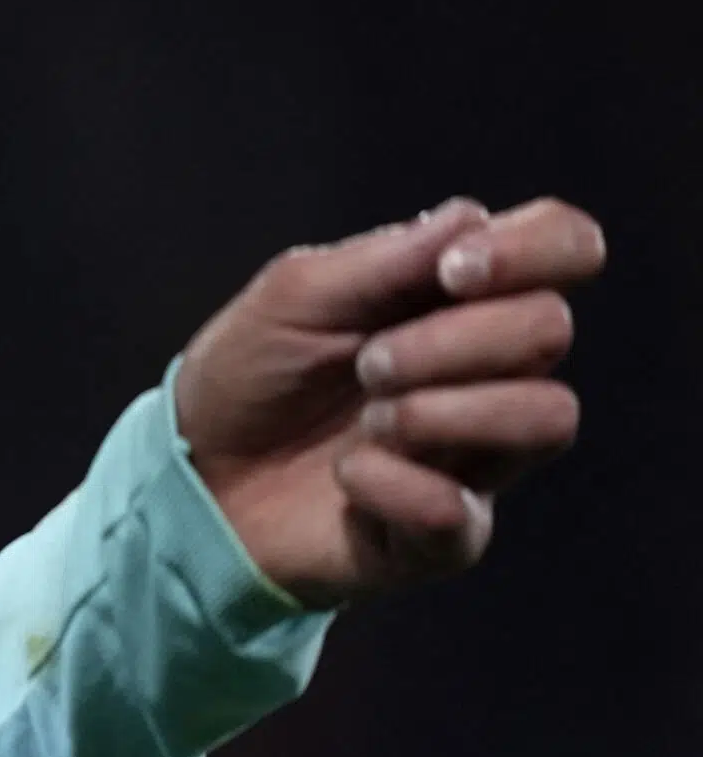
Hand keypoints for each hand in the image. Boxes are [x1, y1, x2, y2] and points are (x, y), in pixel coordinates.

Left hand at [173, 196, 602, 609]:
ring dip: (447, 410)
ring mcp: (476, 454)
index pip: (565, 247)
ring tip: (369, 420)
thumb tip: (472, 222)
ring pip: (550, 417)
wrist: (191, 476)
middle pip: (549, 329)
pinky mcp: (443, 533)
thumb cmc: (251, 375)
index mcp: (462, 298)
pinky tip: (346, 475)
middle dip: (454, 339)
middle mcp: (490, 372)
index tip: (452, 272)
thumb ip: (384, 260)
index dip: (535, 249)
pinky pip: (462, 512)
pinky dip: (394, 485)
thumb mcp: (293, 296)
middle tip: (367, 363)